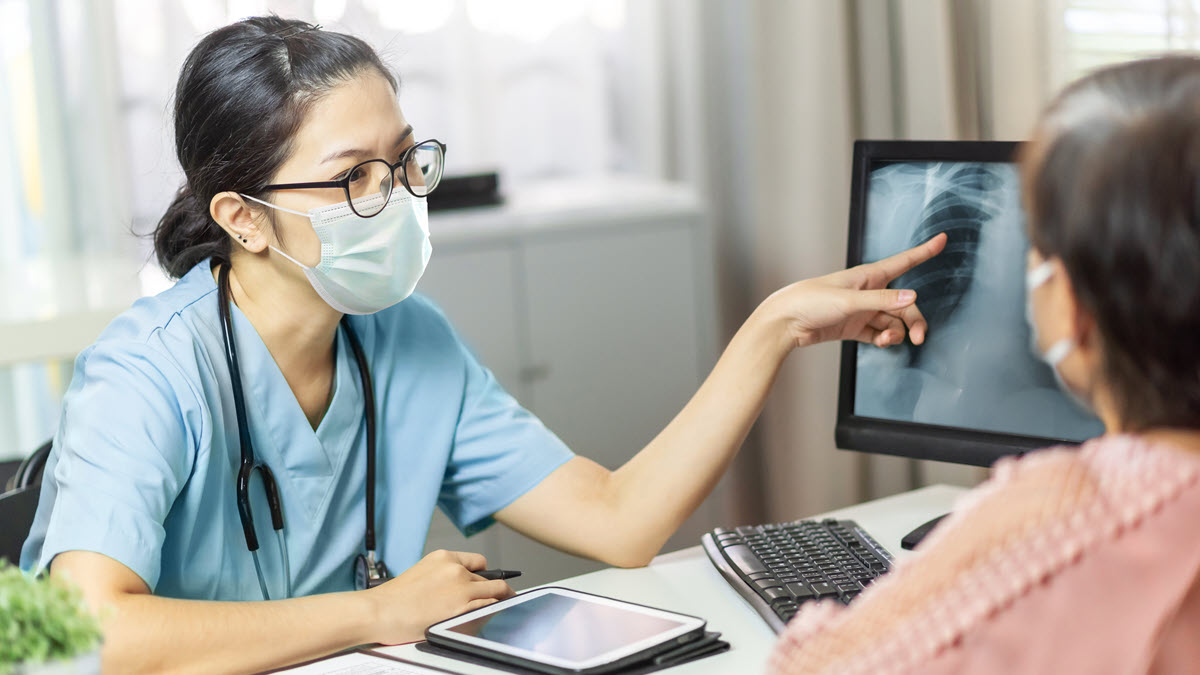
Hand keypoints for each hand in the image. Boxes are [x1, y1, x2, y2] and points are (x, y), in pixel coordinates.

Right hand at [362, 549, 514, 644]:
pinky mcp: (461, 609)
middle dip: (496, 589)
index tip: (491, 581)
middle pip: (489, 578)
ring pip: (496, 592)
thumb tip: (459, 586)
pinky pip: (490, 607)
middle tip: (504, 596)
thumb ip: (443, 575)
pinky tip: (493, 615)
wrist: (379, 611)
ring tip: (504, 606)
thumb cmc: (394, 598)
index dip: (486, 574)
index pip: (479, 562)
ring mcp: (461, 589)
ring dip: (500, 600)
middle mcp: (456, 570)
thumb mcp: (422, 572)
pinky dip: (494, 610)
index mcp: (444, 557)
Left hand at [760, 233, 946, 349]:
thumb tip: (911, 298)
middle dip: (914, 320)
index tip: (942, 239)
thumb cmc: (811, 301)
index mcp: (869, 276)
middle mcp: (869, 292)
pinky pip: (879, 333)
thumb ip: (881, 301)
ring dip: (896, 333)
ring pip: (893, 321)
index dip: (924, 252)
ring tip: (887, 341)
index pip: (904, 261)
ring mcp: (863, 310)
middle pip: (904, 304)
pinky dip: (885, 339)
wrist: (786, 322)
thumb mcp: (849, 300)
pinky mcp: (854, 327)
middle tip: (918, 337)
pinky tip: (882, 343)